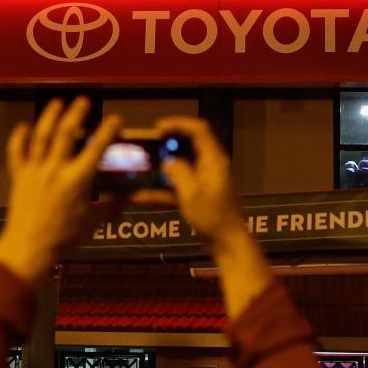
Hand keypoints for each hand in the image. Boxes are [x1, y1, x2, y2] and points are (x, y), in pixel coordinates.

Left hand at [0, 98, 121, 282]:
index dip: (108, 131)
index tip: (116, 119)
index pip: (96, 148)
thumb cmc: (65, 237)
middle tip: (84, 101)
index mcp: (78, 180)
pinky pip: (17, 153)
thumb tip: (129, 195)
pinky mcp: (19, 176)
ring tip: (57, 102)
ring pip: (41, 136)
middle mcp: (56, 169)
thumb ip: (113, 206)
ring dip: (49, 117)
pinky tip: (24, 126)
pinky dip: (18, 138)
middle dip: (76, 113)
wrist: (30, 247)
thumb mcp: (95, 223)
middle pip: (66, 133)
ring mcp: (35, 171)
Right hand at [151, 117, 270, 316]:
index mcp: (213, 160)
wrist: (227, 244)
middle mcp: (210, 166)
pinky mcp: (198, 196)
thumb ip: (178, 172)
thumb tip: (168, 162)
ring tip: (141, 169)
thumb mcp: (191, 193)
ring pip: (180, 168)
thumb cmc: (212, 216)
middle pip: (188, 146)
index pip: (198, 130)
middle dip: (167, 145)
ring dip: (162, 169)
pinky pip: (178, 188)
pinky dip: (162, 191)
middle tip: (147, 146)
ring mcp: (204, 182)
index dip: (178, 124)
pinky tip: (140, 198)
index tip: (157, 128)